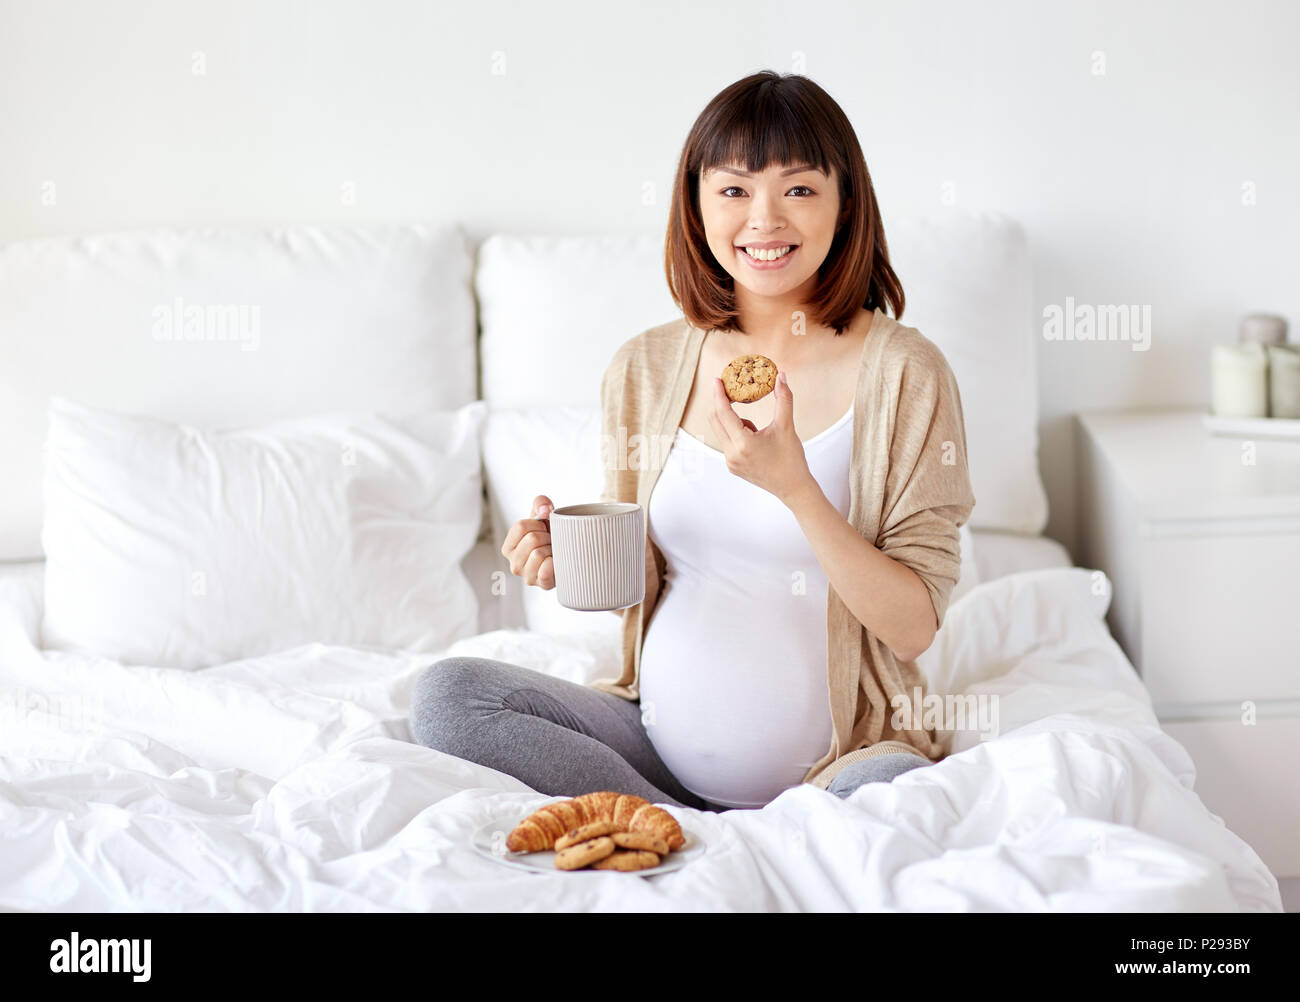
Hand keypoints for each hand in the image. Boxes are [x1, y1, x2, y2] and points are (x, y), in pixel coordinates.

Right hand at [501, 494, 555, 588]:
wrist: (567, 556)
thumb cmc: (551, 537)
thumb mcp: (543, 517)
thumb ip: (541, 504)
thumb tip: (544, 510)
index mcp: (509, 547)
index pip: (520, 527)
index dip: (537, 523)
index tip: (543, 528)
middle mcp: (514, 564)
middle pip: (531, 539)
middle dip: (546, 536)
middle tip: (551, 541)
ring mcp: (527, 576)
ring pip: (539, 553)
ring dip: (552, 548)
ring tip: (554, 551)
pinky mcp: (542, 584)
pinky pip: (547, 570)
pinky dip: (555, 563)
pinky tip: (556, 562)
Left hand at [708, 371, 816, 506]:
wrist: (793, 488)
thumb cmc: (791, 459)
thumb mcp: (787, 426)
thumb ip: (783, 399)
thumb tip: (781, 376)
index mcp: (743, 444)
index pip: (723, 413)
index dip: (719, 394)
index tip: (718, 379)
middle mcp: (731, 454)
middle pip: (715, 420)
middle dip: (720, 403)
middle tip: (729, 388)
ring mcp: (730, 462)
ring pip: (722, 431)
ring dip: (732, 420)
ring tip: (757, 428)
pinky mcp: (732, 466)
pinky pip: (728, 442)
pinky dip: (736, 432)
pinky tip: (756, 439)